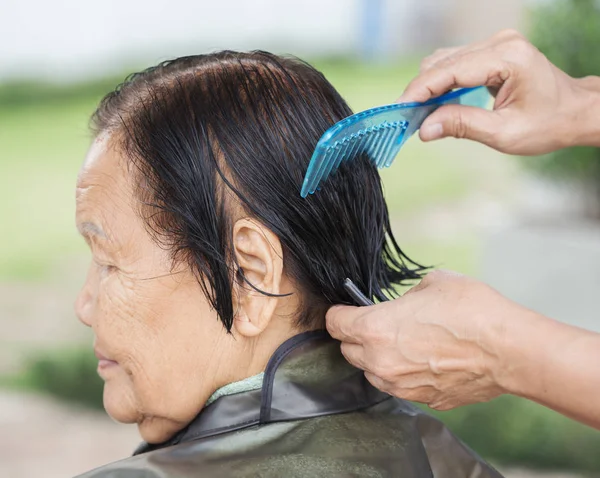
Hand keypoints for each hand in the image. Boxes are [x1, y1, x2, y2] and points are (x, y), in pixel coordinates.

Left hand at [326, 270, 532, 409]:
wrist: (508, 348)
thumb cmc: (471, 310)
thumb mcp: (433, 283)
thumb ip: (406, 295)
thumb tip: (405, 303)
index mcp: (374, 328)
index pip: (334, 323)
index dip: (340, 313)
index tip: (348, 310)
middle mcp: (380, 361)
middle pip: (348, 350)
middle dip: (357, 337)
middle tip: (379, 324)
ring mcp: (400, 385)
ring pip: (372, 372)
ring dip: (378, 358)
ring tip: (404, 343)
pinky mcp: (423, 398)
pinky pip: (400, 385)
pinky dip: (403, 374)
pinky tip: (425, 360)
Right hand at [398, 29, 599, 153]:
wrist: (575, 112)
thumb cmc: (548, 124)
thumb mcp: (504, 133)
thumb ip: (462, 126)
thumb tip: (424, 129)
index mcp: (507, 57)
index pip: (449, 70)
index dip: (419, 90)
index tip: (397, 111)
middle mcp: (500, 42)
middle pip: (441, 62)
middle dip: (420, 91)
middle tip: (407, 121)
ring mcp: (496, 43)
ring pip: (444, 60)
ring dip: (428, 87)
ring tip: (420, 115)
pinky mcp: (492, 50)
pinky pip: (455, 62)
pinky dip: (440, 83)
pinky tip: (436, 104)